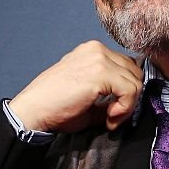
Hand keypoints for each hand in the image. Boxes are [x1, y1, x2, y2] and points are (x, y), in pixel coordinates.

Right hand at [8, 41, 142, 132]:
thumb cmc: (55, 106)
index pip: (126, 66)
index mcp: (92, 51)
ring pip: (135, 82)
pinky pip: (130, 91)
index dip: (125, 92)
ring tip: (110, 119)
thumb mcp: (88, 96)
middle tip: (112, 117)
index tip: (112, 112)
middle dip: (129, 98)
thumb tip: (129, 103)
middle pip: (134, 72)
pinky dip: (125, 109)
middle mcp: (97, 49)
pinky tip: (110, 118)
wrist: (33, 110)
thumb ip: (110, 94)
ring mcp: (99, 58)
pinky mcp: (100, 73)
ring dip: (127, 106)